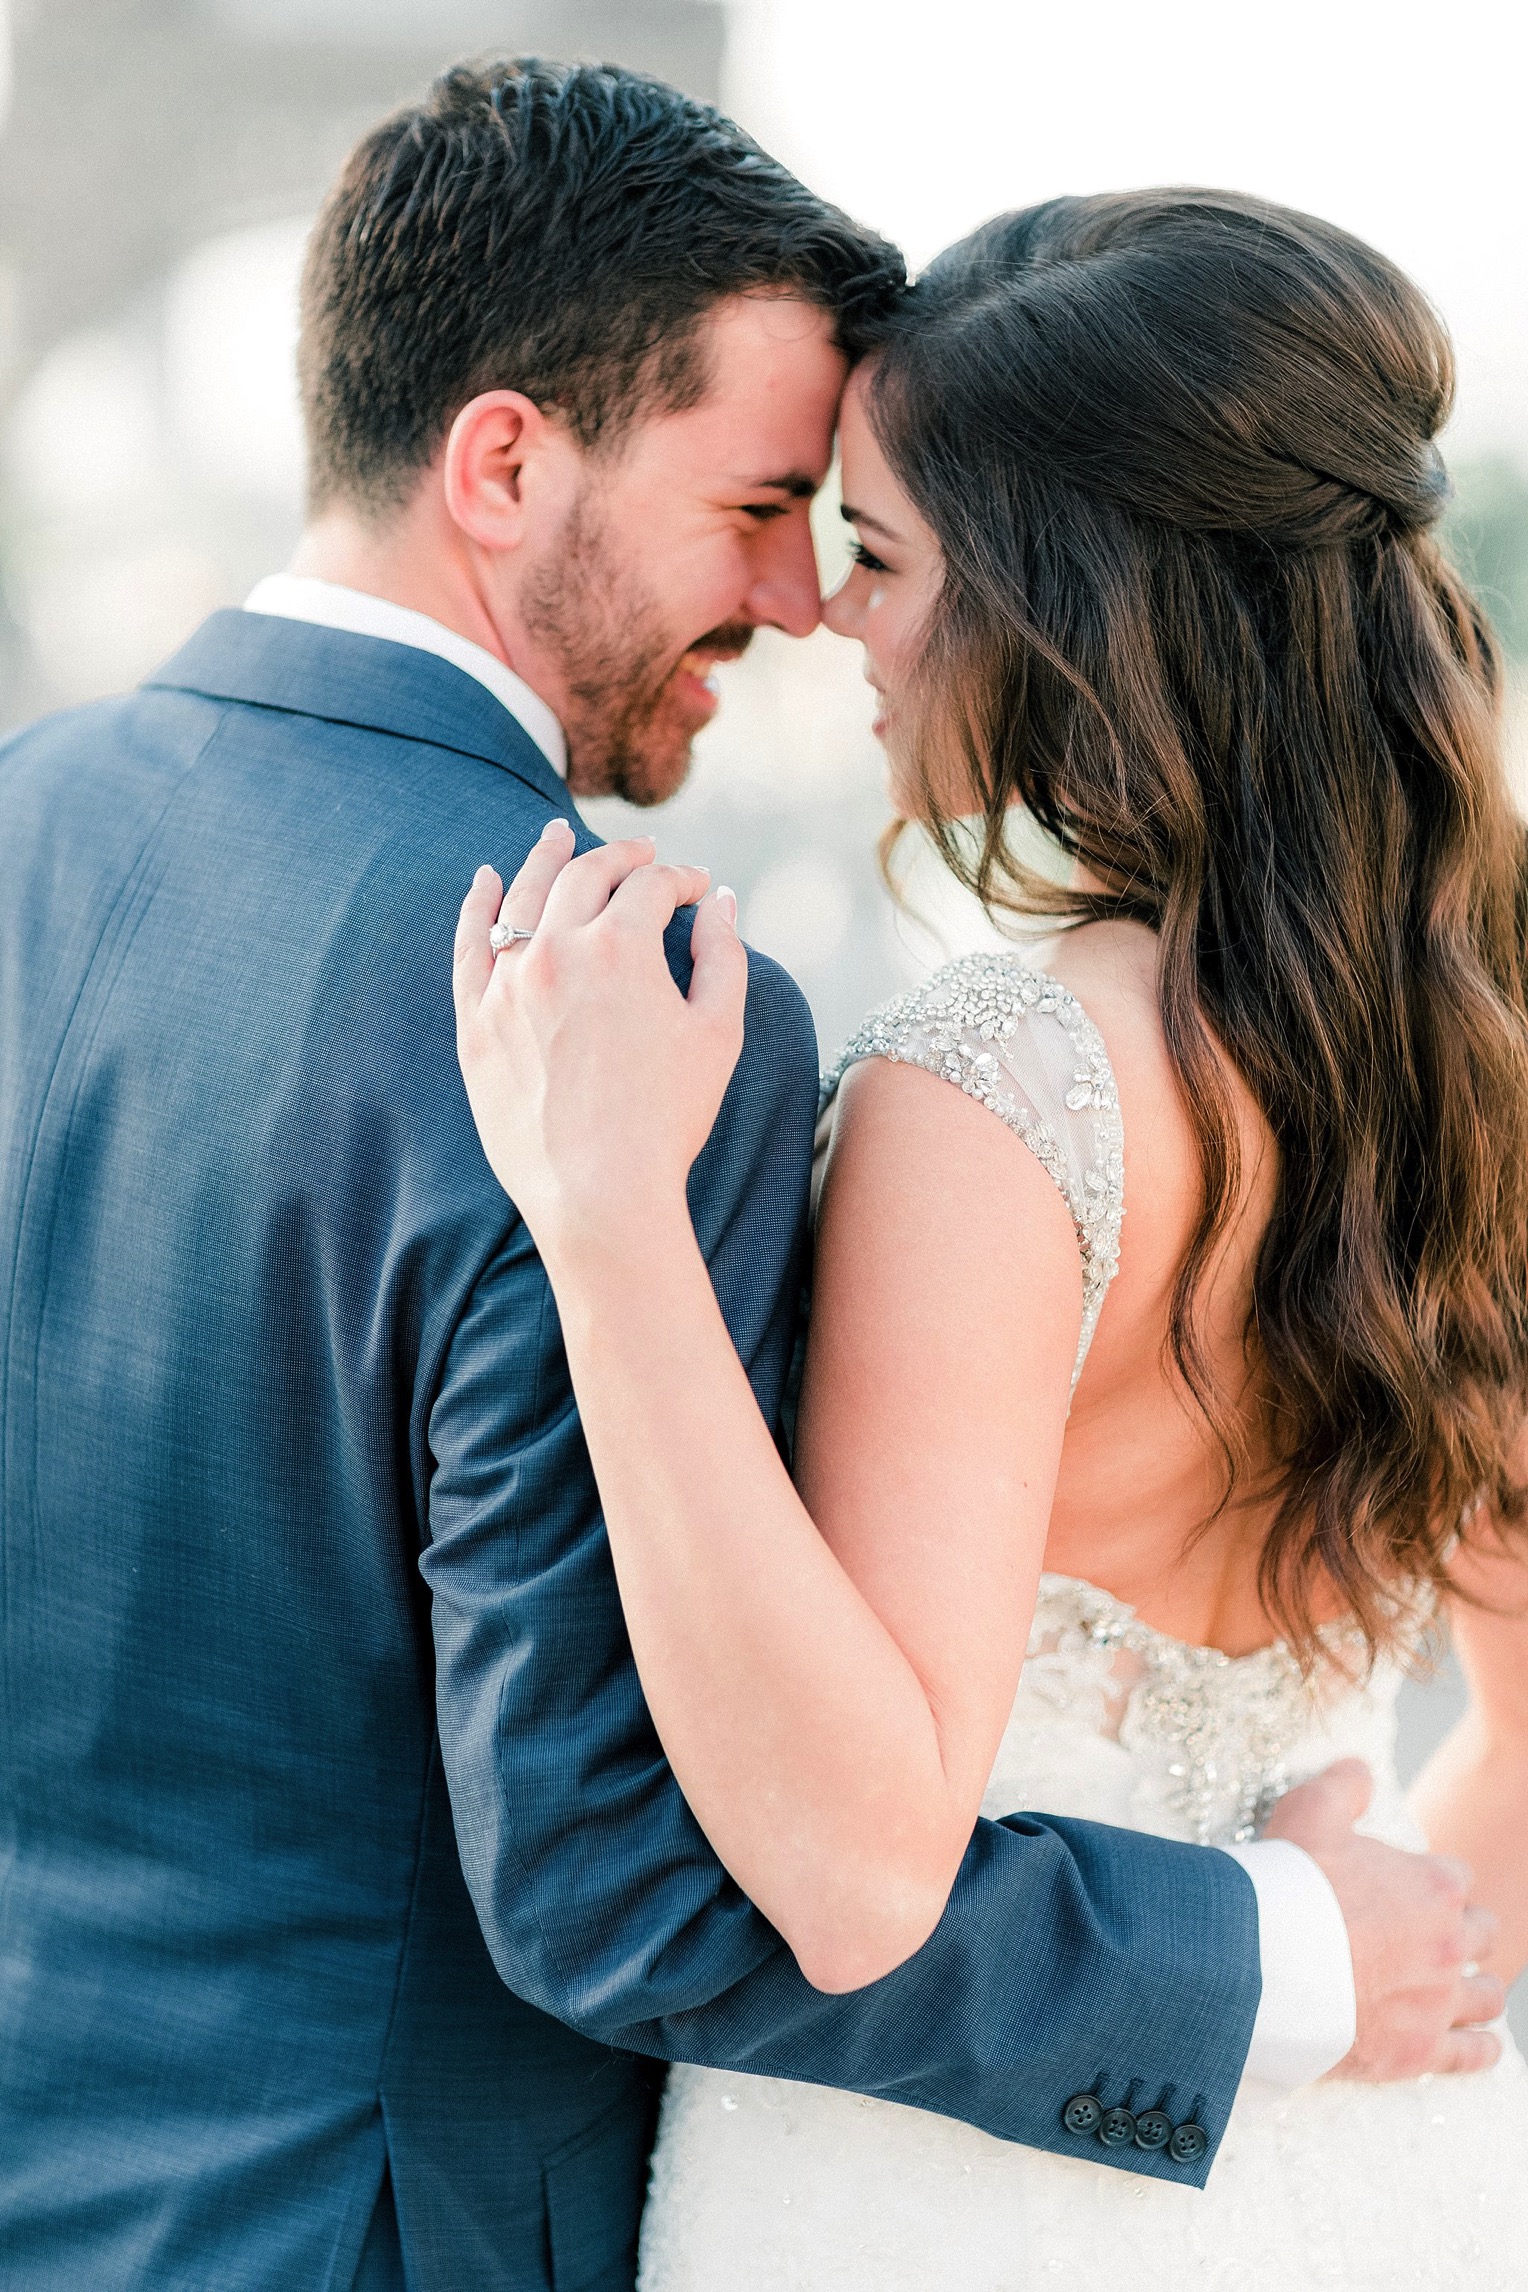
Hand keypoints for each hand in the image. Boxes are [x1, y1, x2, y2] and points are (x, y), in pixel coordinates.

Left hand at [453, 823, 747, 1255]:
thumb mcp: (719, 1032)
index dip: (677, 880)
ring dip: (545, 859)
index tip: (692, 889)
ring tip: (558, 836)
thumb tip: (718, 900)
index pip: (649, 887)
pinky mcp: (475, 1021)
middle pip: (585, 876)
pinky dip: (477, 905)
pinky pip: (469, 946)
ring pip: (521, 897)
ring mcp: (507, 984)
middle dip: (619, 858)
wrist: (598, 1193)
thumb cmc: (668, 1118)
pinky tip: (485, 880)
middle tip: (641, 857)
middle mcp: (556, 950)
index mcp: (621, 946)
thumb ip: (724, 955)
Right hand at [1265, 1758, 1504, 2080]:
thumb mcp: (1309, 1812)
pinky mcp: (1420, 2051)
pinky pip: (1472, 2055)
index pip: (1456, 1879)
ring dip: (1478, 1988)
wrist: (1262, 1963)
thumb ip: (1343, 1786)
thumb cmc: (1287, 1885)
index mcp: (1432, 1886)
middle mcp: (1447, 1943)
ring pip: (1487, 1996)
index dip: (1433, 1882)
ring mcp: (1438, 2001)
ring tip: (1463, 1987)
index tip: (1410, 1891)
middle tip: (1433, 1937)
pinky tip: (1479, 2045)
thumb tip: (1359, 1769)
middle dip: (1462, 1932)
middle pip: (1481, 1934)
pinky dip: (1480, 2049)